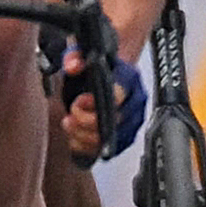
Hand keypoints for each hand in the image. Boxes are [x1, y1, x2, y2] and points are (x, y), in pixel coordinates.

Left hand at [56, 46, 148, 160]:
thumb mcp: (80, 54)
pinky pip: (106, 152)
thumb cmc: (94, 68)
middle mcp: (135, 102)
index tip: (79, 100)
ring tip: (70, 124)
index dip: (95, 102)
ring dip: (83, 136)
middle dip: (86, 121)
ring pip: (111, 140)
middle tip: (70, 115)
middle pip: (116, 121)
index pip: (118, 95)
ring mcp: (132, 122)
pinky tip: (74, 137)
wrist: (104, 76)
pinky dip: (85, 147)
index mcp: (129, 78)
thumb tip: (73, 66)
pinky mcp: (124, 139)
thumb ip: (74, 57)